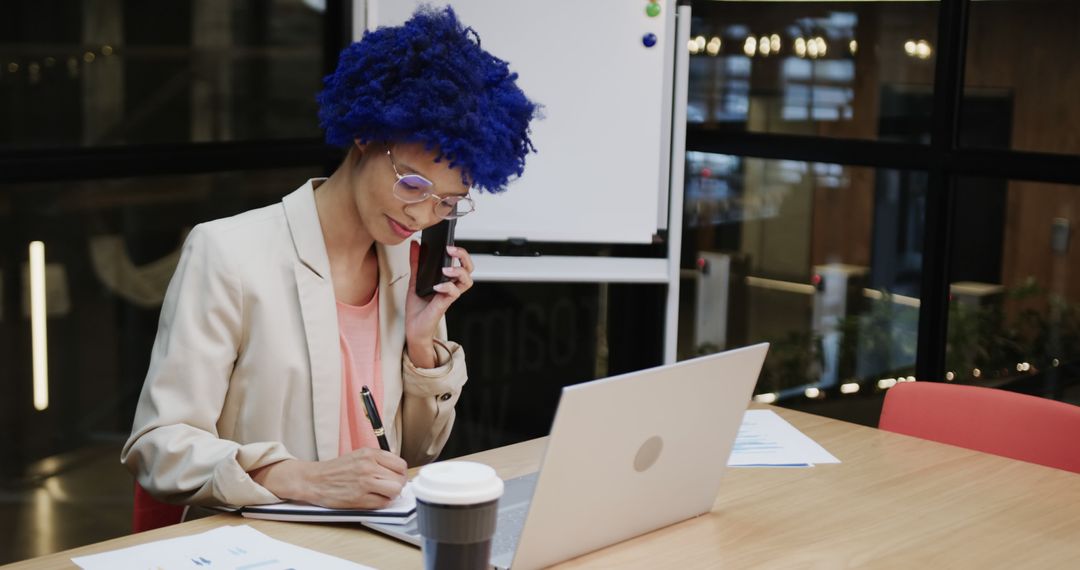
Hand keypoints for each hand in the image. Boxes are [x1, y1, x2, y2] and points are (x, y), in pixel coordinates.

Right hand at [252, 448, 406, 508]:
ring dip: (391, 495)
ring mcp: (364, 482)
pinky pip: (383, 503)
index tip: (396, 477)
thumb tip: (398, 469)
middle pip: (400, 479)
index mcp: (369, 454)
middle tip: (390, 487)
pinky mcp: (359, 498)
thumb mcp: (358, 455)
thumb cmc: (335, 470)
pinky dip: (381, 503)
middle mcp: (368, 466)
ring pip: (395, 491)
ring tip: (382, 493)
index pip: (400, 464)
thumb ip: (378, 460)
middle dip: (397, 485)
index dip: (400, 473)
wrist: (314, 480)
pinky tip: (372, 499)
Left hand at [404, 241, 474, 367]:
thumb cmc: (418, 308)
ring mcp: (450, 295)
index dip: (460, 252)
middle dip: (463, 256)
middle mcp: (452, 286)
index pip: (461, 262)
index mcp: (448, 280)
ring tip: (446, 269)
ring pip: (467, 280)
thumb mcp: (415, 280)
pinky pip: (453, 293)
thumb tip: (415, 245)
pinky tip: (437, 285)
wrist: (414, 328)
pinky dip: (446, 286)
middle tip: (450, 250)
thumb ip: (416, 263)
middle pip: (469, 268)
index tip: (448, 244)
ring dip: (458, 271)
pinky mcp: (445, 304)